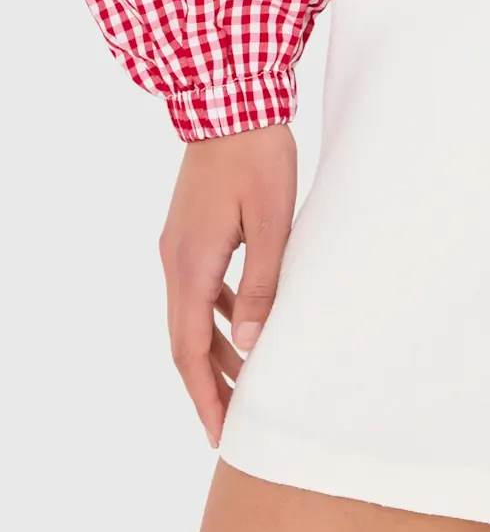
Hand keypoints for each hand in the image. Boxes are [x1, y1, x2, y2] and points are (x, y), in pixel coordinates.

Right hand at [158, 122, 296, 448]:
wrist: (231, 98)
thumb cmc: (258, 156)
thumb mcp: (271, 222)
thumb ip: (262, 285)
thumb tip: (249, 346)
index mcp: (191, 264)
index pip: (189, 349)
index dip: (205, 394)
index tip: (220, 433)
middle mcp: (176, 259)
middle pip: (186, 339)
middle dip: (210, 384)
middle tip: (235, 423)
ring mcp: (181, 243)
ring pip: (193, 314)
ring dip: (215, 350)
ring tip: (245, 384)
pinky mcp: (193, 229)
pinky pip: (201, 287)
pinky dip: (217, 314)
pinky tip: (240, 324)